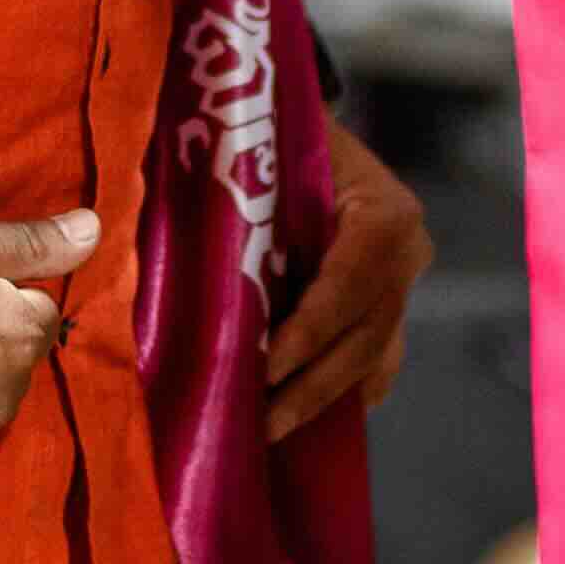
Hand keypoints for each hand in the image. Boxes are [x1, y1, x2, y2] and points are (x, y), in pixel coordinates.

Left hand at [265, 117, 429, 441]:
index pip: (352, 279)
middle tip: (262, 423)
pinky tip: (304, 423)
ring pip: (372, 355)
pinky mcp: (390, 306)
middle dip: (313, 383)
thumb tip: (156, 249)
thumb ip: (235, 202)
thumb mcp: (261, 155)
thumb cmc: (276, 137)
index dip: (312, 328)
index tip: (267, 366)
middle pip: (365, 332)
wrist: (302, 132)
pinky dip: (340, 393)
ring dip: (322, 398)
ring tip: (271, 431)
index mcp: (385, 210)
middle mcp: (408, 251)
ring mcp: (406, 284)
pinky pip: (374, 361)